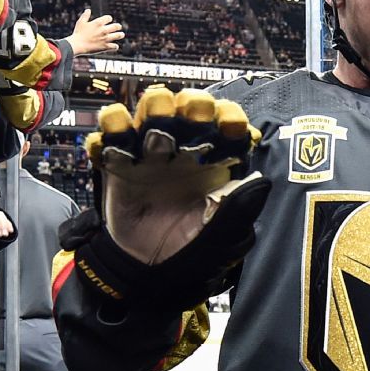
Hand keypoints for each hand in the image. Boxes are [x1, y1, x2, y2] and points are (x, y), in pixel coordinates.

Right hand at [64, 8, 124, 56]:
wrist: (77, 45)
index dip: (109, 19)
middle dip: (118, 26)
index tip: (108, 20)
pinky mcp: (105, 46)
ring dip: (120, 35)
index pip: (109, 18)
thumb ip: (85, 15)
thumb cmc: (78, 33)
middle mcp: (104, 30)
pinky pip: (115, 46)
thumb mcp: (81, 22)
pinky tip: (114, 46)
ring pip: (118, 35)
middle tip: (118, 27)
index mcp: (98, 23)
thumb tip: (88, 10)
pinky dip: (115, 46)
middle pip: (117, 26)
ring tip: (121, 34)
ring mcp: (105, 38)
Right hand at [88, 86, 261, 264]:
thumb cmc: (192, 245)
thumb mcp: (224, 230)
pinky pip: (110, 131)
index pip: (228, 121)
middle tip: (192, 121)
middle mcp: (186, 146)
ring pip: (153, 106)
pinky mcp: (119, 159)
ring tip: (154, 133)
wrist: (150, 266)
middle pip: (191, 104)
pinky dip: (111, 129)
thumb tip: (260, 180)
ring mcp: (152, 149)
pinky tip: (117, 147)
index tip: (230, 127)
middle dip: (194, 106)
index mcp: (217, 158)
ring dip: (155, 108)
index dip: (230, 117)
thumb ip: (241, 205)